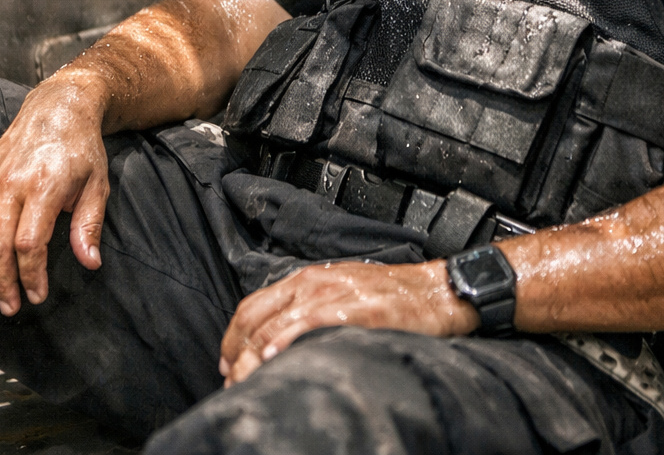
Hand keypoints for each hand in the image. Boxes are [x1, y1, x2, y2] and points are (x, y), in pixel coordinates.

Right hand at [0, 73, 110, 315]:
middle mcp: (12, 184)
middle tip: (11, 307)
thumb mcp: (97, 185)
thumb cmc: (81, 149)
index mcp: (43, 187)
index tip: (38, 296)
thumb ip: (89, 226)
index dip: (31, 276)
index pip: (29, 244)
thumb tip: (90, 263)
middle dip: (2, 282)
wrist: (57, 108)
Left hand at [218, 259, 478, 384]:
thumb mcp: (339, 292)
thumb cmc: (392, 295)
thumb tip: (274, 342)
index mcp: (306, 279)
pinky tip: (275, 358)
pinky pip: (312, 324)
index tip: (226, 364)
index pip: (252, 308)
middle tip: (233, 384)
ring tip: (247, 384)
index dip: (231, 339)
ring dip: (254, 360)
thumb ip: (306, 310)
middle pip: (257, 321)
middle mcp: (313, 284)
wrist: (436, 290)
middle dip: (237, 357)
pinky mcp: (357, 310)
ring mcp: (334, 295)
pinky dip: (288, 340)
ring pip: (276, 327)